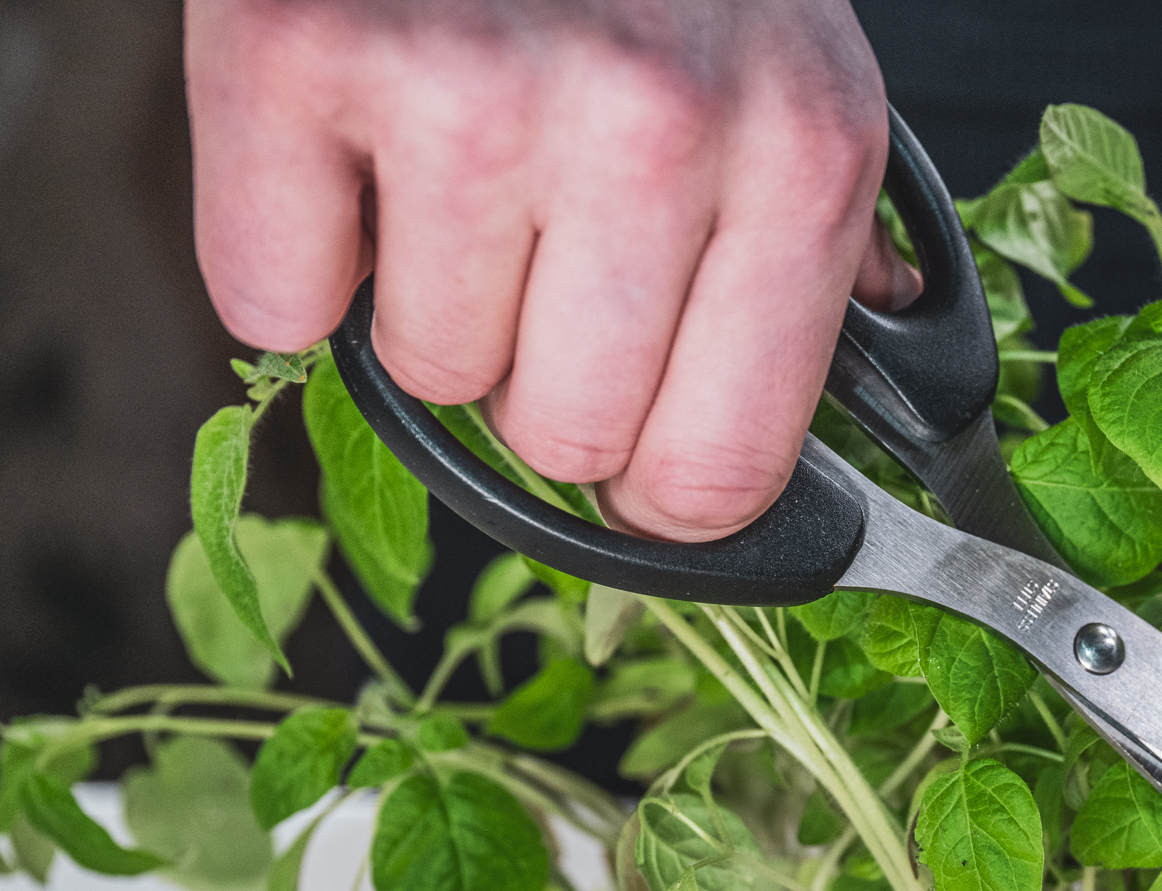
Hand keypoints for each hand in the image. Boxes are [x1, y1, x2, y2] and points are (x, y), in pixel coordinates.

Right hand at [186, 0, 917, 538]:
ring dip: (430, 306)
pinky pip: (273, 307)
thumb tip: (791, 460)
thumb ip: (815, 274)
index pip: (717, 471)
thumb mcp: (802, 92)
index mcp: (800, 158)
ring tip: (461, 173)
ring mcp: (473, 93)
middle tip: (544, 256)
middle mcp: (651, 130)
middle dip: (544, 381)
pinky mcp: (303, 52)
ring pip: (427, 378)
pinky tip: (356, 157)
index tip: (640, 455)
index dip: (663, 493)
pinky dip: (296, 258)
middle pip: (563, 443)